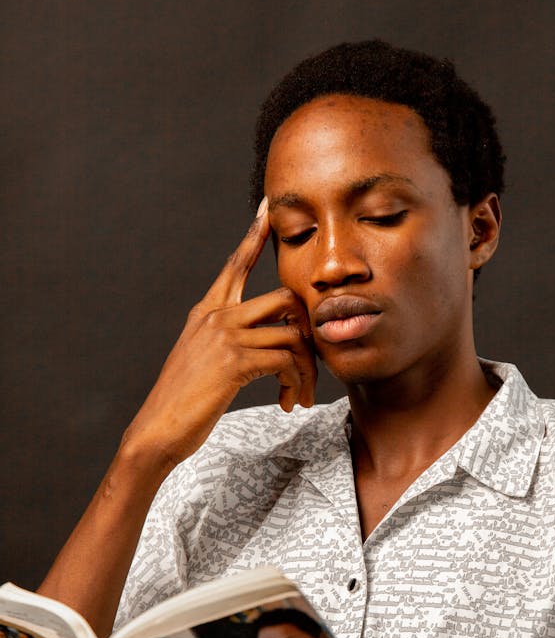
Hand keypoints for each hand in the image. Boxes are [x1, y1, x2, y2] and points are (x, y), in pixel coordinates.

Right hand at [124, 201, 315, 468]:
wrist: (159, 429)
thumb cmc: (184, 401)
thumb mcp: (202, 359)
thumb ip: (228, 340)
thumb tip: (264, 340)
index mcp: (207, 311)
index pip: (235, 264)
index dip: (254, 235)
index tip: (269, 209)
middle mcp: (217, 316)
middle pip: (285, 298)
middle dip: (309, 330)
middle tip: (312, 362)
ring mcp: (226, 336)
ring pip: (292, 333)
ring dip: (306, 369)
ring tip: (300, 395)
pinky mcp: (235, 361)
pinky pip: (286, 359)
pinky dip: (295, 382)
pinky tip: (289, 402)